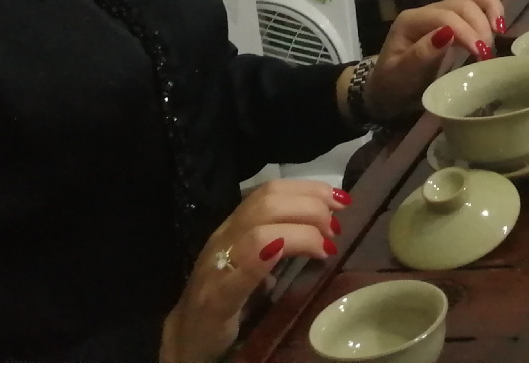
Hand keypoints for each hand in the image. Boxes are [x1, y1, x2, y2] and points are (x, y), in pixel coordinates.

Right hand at [160, 179, 350, 360]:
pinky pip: (239, 270)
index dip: (308, 189)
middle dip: (310, 207)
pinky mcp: (215, 298)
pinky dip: (265, 255)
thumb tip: (325, 230)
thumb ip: (282, 242)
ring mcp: (216, 267)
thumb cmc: (226, 299)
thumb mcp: (256, 263)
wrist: (186, 340)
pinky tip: (283, 254)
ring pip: (256, 229)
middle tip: (335, 227)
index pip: (270, 192)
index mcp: (235, 228)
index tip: (341, 199)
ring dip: (300, 231)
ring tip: (324, 247)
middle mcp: (224, 239)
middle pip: (266, 203)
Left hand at [361, 0, 508, 120]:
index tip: (482, 54)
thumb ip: (421, 54)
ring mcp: (441, 10)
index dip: (467, 31)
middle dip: (480, 24)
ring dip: (491, 6)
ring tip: (500, 28)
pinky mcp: (453, 16)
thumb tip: (447, 33)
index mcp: (411, 20)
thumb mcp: (401, 74)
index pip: (446, 16)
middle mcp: (427, 9)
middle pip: (462, 2)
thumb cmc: (393, 84)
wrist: (388, 89)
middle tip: (489, 52)